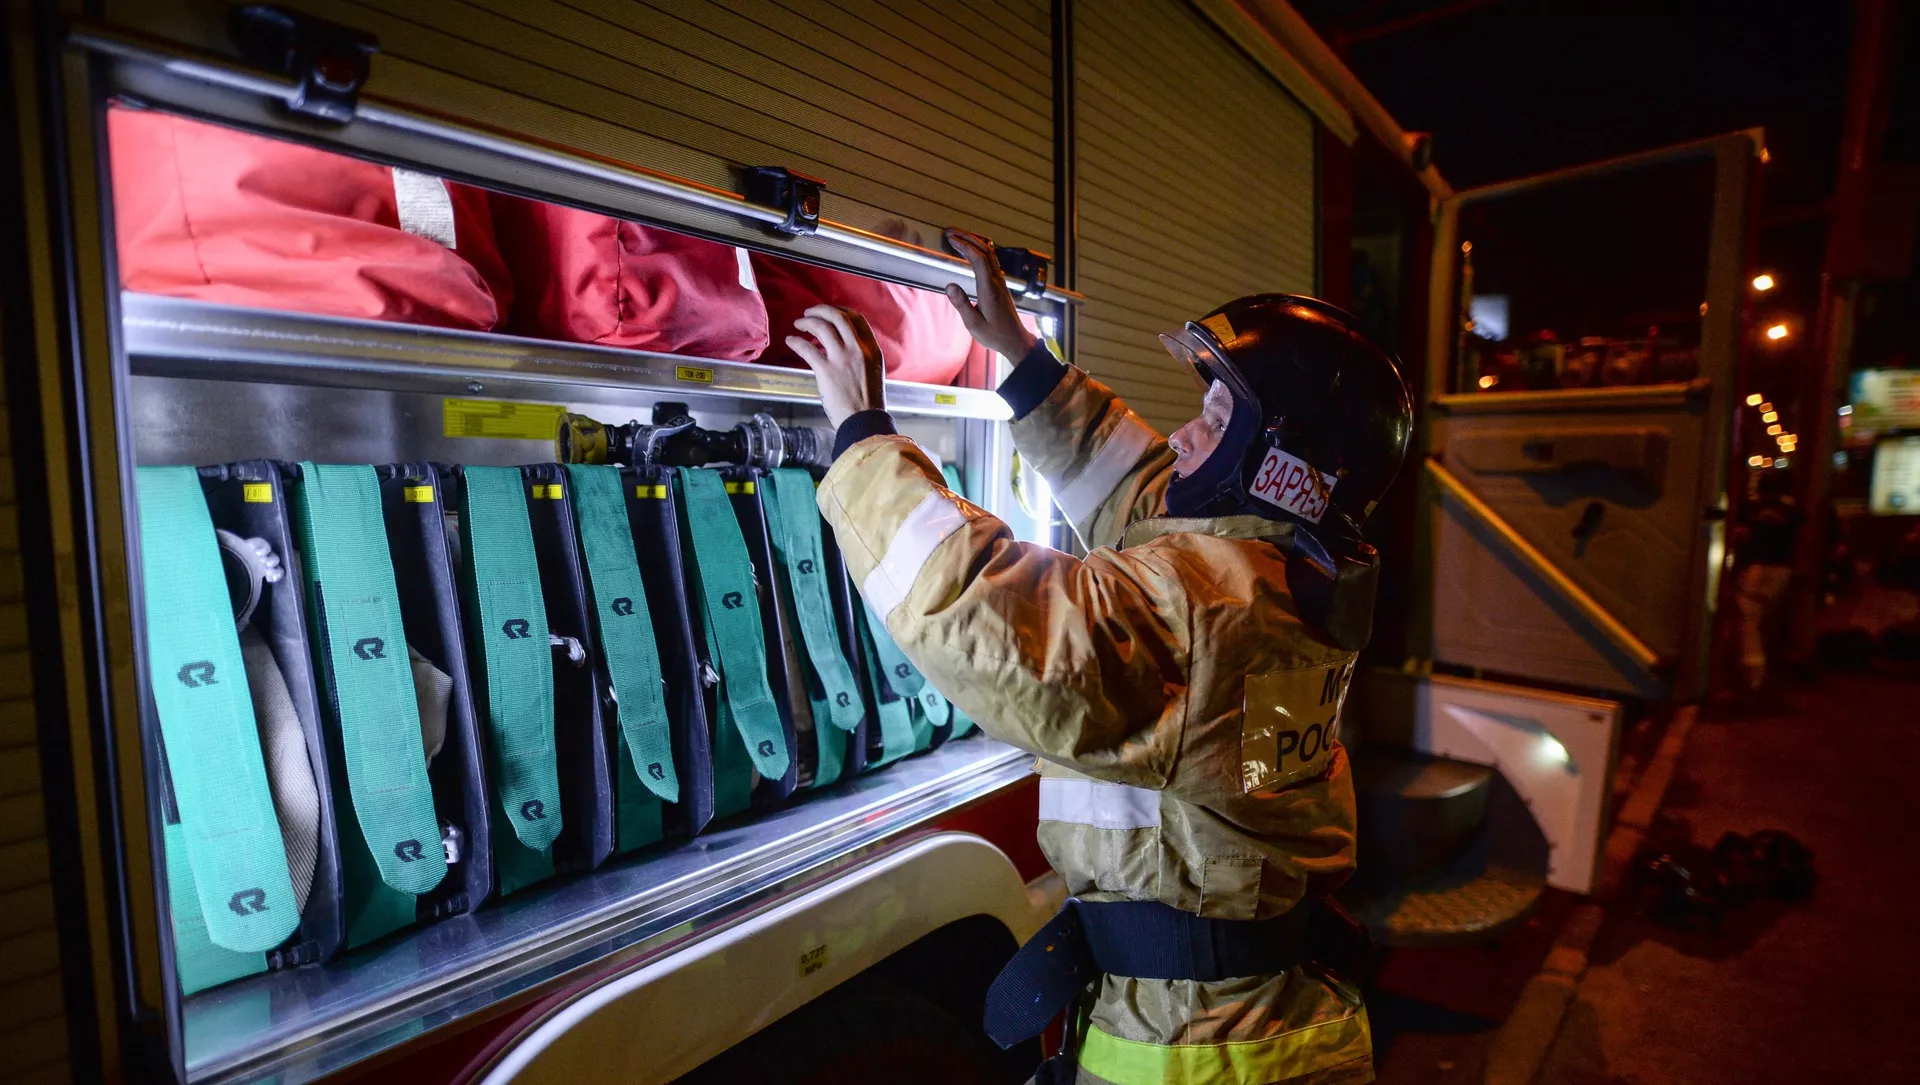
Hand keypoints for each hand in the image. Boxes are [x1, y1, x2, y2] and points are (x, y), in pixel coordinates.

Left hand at [787, 304, 885, 428]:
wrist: (864, 423)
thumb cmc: (868, 403)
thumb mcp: (873, 372)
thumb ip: (863, 355)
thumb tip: (847, 344)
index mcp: (872, 350)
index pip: (857, 319)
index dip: (841, 311)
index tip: (830, 312)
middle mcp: (858, 350)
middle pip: (838, 317)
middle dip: (821, 310)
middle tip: (809, 313)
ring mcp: (842, 359)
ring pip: (822, 327)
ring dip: (807, 322)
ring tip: (799, 324)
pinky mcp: (826, 371)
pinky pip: (807, 349)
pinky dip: (796, 342)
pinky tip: (790, 341)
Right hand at [944, 228, 1038, 360]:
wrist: (1015, 341)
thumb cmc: (994, 335)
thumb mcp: (973, 324)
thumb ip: (961, 304)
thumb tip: (949, 285)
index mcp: (990, 289)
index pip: (978, 259)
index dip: (964, 246)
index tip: (950, 239)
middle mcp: (997, 281)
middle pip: (985, 250)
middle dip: (967, 237)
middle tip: (950, 232)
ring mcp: (1001, 282)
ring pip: (990, 253)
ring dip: (974, 242)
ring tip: (958, 236)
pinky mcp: (1001, 285)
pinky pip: (991, 260)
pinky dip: (979, 250)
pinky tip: (972, 251)